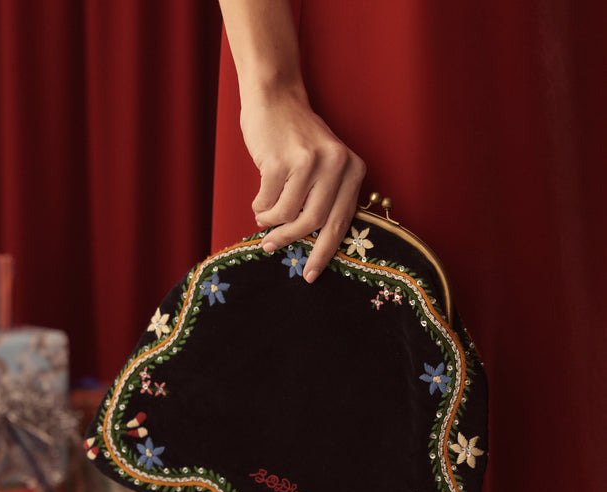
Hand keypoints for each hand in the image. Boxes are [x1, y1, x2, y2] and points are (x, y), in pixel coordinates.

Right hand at [240, 88, 365, 282]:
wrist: (275, 98)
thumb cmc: (296, 139)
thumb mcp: (325, 166)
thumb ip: (326, 198)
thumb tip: (313, 246)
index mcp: (352, 169)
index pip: (341, 221)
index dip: (325, 252)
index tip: (310, 275)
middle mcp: (336, 164)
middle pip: (314, 222)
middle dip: (291, 239)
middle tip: (271, 247)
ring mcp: (309, 161)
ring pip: (287, 214)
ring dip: (270, 221)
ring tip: (263, 215)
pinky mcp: (281, 160)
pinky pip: (268, 201)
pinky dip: (260, 206)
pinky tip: (259, 199)